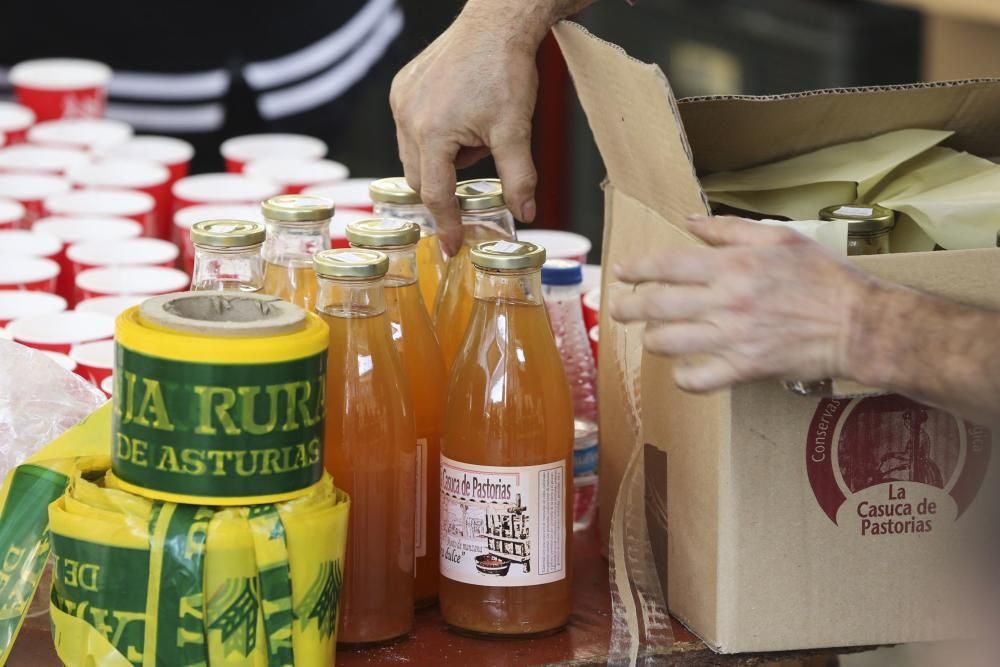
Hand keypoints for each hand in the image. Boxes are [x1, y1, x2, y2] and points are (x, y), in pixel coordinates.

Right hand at [390, 8, 540, 253]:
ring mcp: (401, 101)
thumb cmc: (504, 70)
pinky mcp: (402, 87)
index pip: (436, 195)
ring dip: (439, 161)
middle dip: (445, 187)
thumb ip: (518, 177)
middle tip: (475, 180)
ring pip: (413, 155)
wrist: (496, 23)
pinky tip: (459, 120)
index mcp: (432, 133)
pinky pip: (410, 128)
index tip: (452, 246)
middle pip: (420, 178)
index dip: (447, 224)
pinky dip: (432, 136)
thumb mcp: (515, 130)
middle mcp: (407, 118)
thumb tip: (524, 213)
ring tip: (474, 136)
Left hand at [609, 216, 879, 392]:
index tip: (620, 273)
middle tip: (618, 308)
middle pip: (656, 305)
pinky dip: (682, 376)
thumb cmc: (822, 278)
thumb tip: (689, 222)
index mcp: (732, 266)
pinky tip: (683, 368)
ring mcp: (732, 338)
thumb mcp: (779, 238)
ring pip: (668, 342)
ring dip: (652, 339)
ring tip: (652, 336)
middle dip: (628, 307)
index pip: (666, 266)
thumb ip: (728, 230)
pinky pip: (696, 379)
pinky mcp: (743, 369)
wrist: (857, 324)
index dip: (636, 270)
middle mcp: (726, 301)